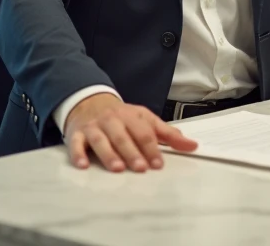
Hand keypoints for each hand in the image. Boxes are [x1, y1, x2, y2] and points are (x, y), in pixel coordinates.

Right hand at [64, 93, 197, 171]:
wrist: (89, 101)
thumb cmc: (122, 117)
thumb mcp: (146, 120)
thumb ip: (168, 135)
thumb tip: (193, 146)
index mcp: (132, 116)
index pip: (144, 132)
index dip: (152, 148)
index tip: (158, 164)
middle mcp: (113, 120)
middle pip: (124, 136)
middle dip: (133, 152)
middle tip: (141, 168)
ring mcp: (94, 126)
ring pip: (102, 140)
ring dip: (109, 154)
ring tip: (118, 168)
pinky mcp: (77, 133)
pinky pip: (76, 143)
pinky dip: (78, 154)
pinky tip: (82, 165)